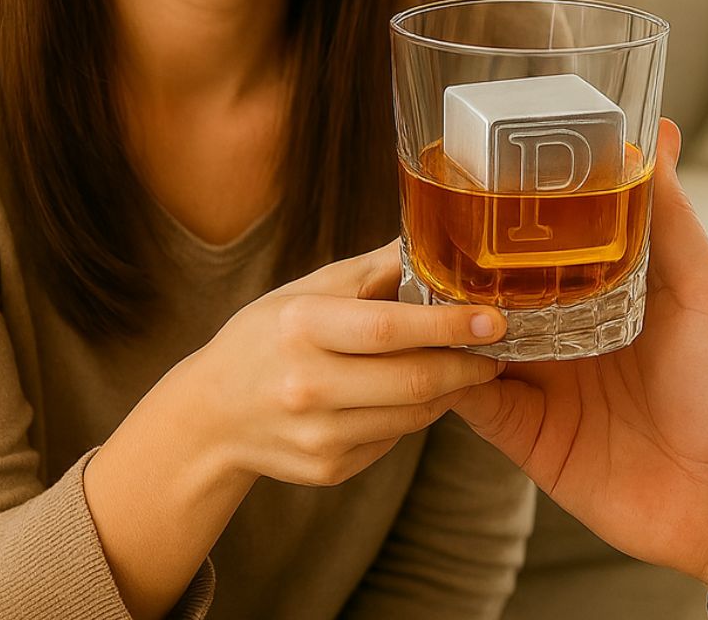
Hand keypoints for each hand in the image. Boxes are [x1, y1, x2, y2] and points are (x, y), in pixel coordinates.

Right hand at [187, 239, 506, 488]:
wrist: (211, 415)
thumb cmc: (268, 336)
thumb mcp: (308, 290)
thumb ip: (374, 268)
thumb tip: (433, 239)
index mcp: (302, 326)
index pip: (389, 328)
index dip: (448, 326)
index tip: (493, 319)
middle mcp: (308, 384)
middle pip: (413, 380)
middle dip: (469, 365)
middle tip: (497, 348)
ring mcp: (318, 434)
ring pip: (414, 415)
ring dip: (450, 390)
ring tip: (466, 367)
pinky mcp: (328, 468)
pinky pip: (394, 437)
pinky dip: (414, 414)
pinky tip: (411, 394)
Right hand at [454, 120, 707, 595]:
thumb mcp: (707, 288)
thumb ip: (669, 218)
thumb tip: (659, 132)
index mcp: (603, 292)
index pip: (539, 245)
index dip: (504, 216)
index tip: (468, 177)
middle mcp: (565, 332)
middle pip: (494, 291)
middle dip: (458, 266)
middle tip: (420, 231)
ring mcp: (543, 384)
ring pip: (470, 341)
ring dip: (442, 320)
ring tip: (407, 285)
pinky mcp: (527, 434)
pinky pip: (471, 403)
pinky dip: (445, 378)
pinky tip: (426, 351)